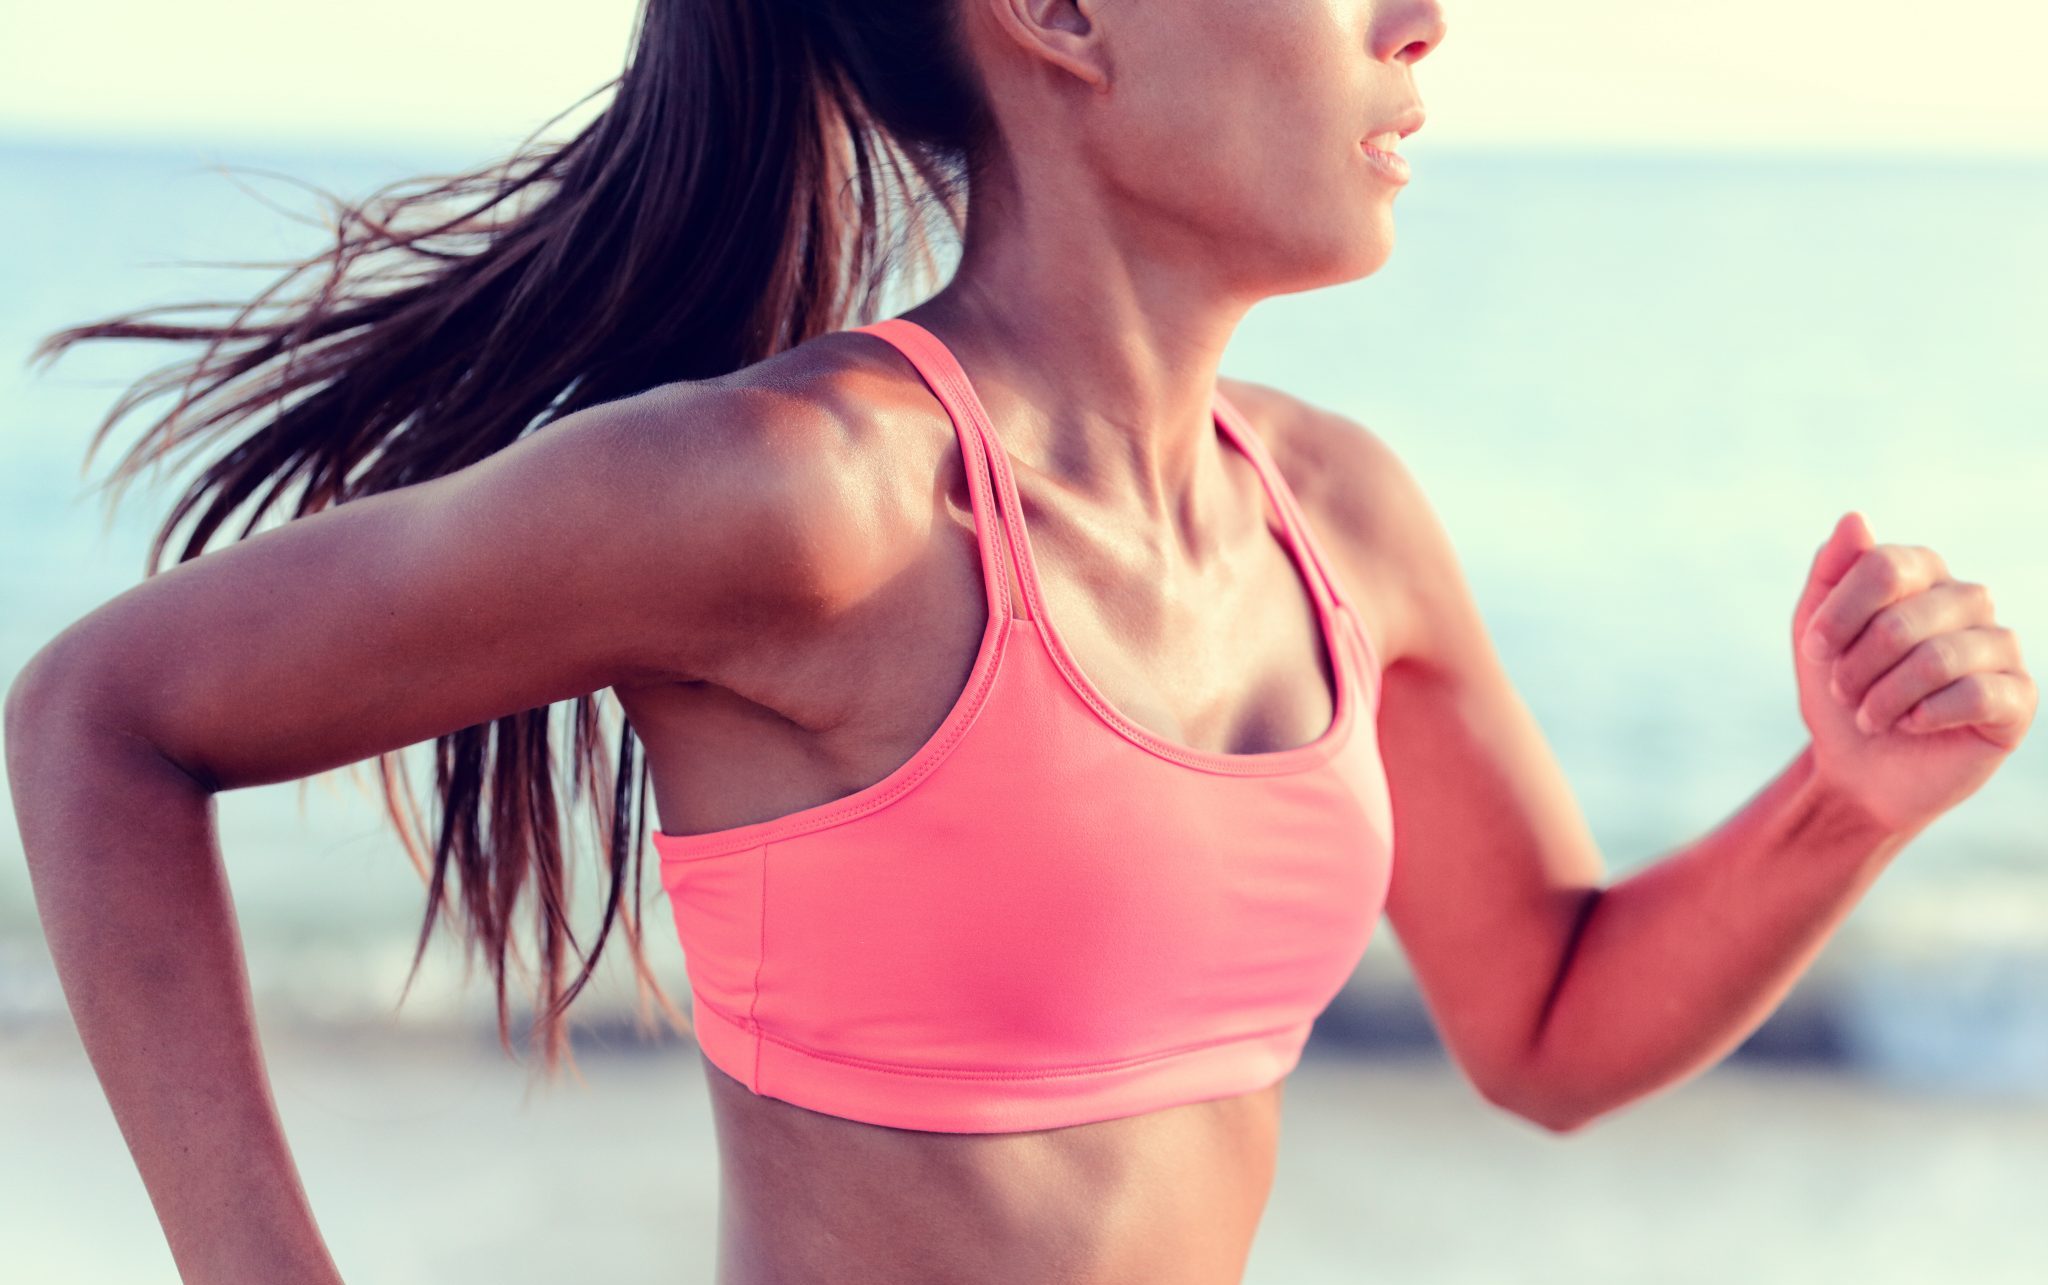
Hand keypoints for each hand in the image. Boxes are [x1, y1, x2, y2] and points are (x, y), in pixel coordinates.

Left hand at [1792, 511, 2034, 837]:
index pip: (1883, 566)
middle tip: (1843, 693)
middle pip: (1902, 619)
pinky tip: (1911, 725)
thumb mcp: (1816, 632)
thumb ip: (1831, 573)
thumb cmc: (1840, 693)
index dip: (1840, 613)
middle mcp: (1969, 600)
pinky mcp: (2018, 697)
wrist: (1858, 770)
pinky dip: (1925, 715)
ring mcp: (1999, 647)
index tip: (1815, 650)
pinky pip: (1974, 694)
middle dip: (1856, 667)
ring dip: (1884, 697)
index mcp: (1923, 573)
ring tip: (1870, 715)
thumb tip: (1855, 518)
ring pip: (1937, 659)